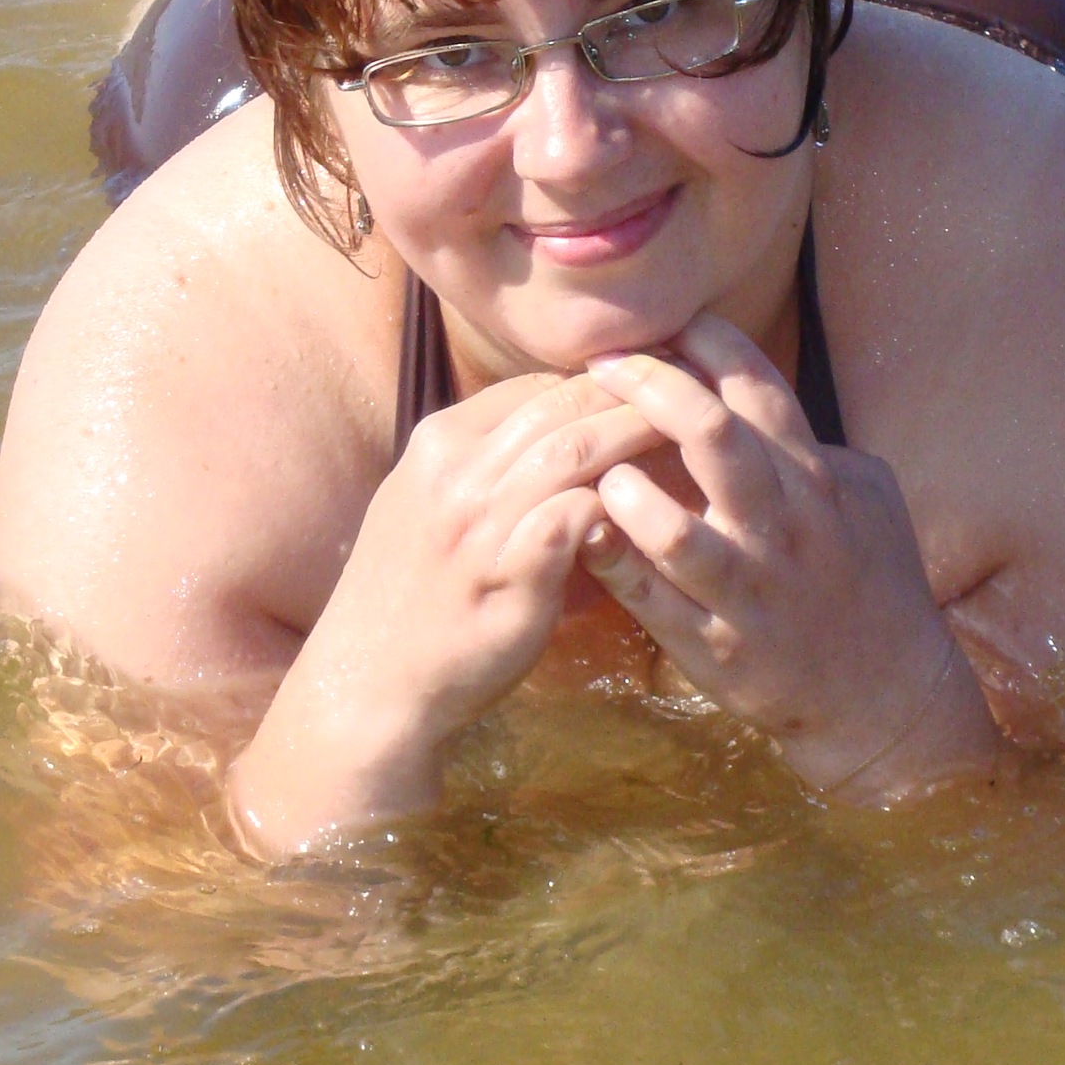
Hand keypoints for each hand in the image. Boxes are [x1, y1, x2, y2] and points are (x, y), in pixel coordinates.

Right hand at [230, 370, 663, 853]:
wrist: (368, 682)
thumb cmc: (412, 595)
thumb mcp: (427, 504)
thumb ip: (484, 462)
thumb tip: (553, 425)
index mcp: (439, 444)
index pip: (535, 388)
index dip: (600, 382)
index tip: (653, 387)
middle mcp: (456, 473)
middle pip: (563, 406)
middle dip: (635, 393)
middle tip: (696, 392)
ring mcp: (480, 524)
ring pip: (575, 451)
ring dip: (639, 437)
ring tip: (695, 436)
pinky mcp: (508, 577)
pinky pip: (575, 518)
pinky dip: (619, 505)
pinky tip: (661, 506)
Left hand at [582, 314, 1002, 798]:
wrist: (886, 700)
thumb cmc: (876, 586)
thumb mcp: (870, 500)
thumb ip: (818, 446)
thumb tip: (762, 394)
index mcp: (816, 481)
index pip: (759, 388)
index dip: (709, 342)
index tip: (667, 322)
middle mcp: (782, 527)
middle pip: (713, 435)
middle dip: (651, 386)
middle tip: (602, 365)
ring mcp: (746, 590)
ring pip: (676, 528)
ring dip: (626, 484)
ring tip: (595, 462)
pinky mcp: (713, 645)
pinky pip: (650, 600)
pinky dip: (611, 560)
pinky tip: (579, 529)